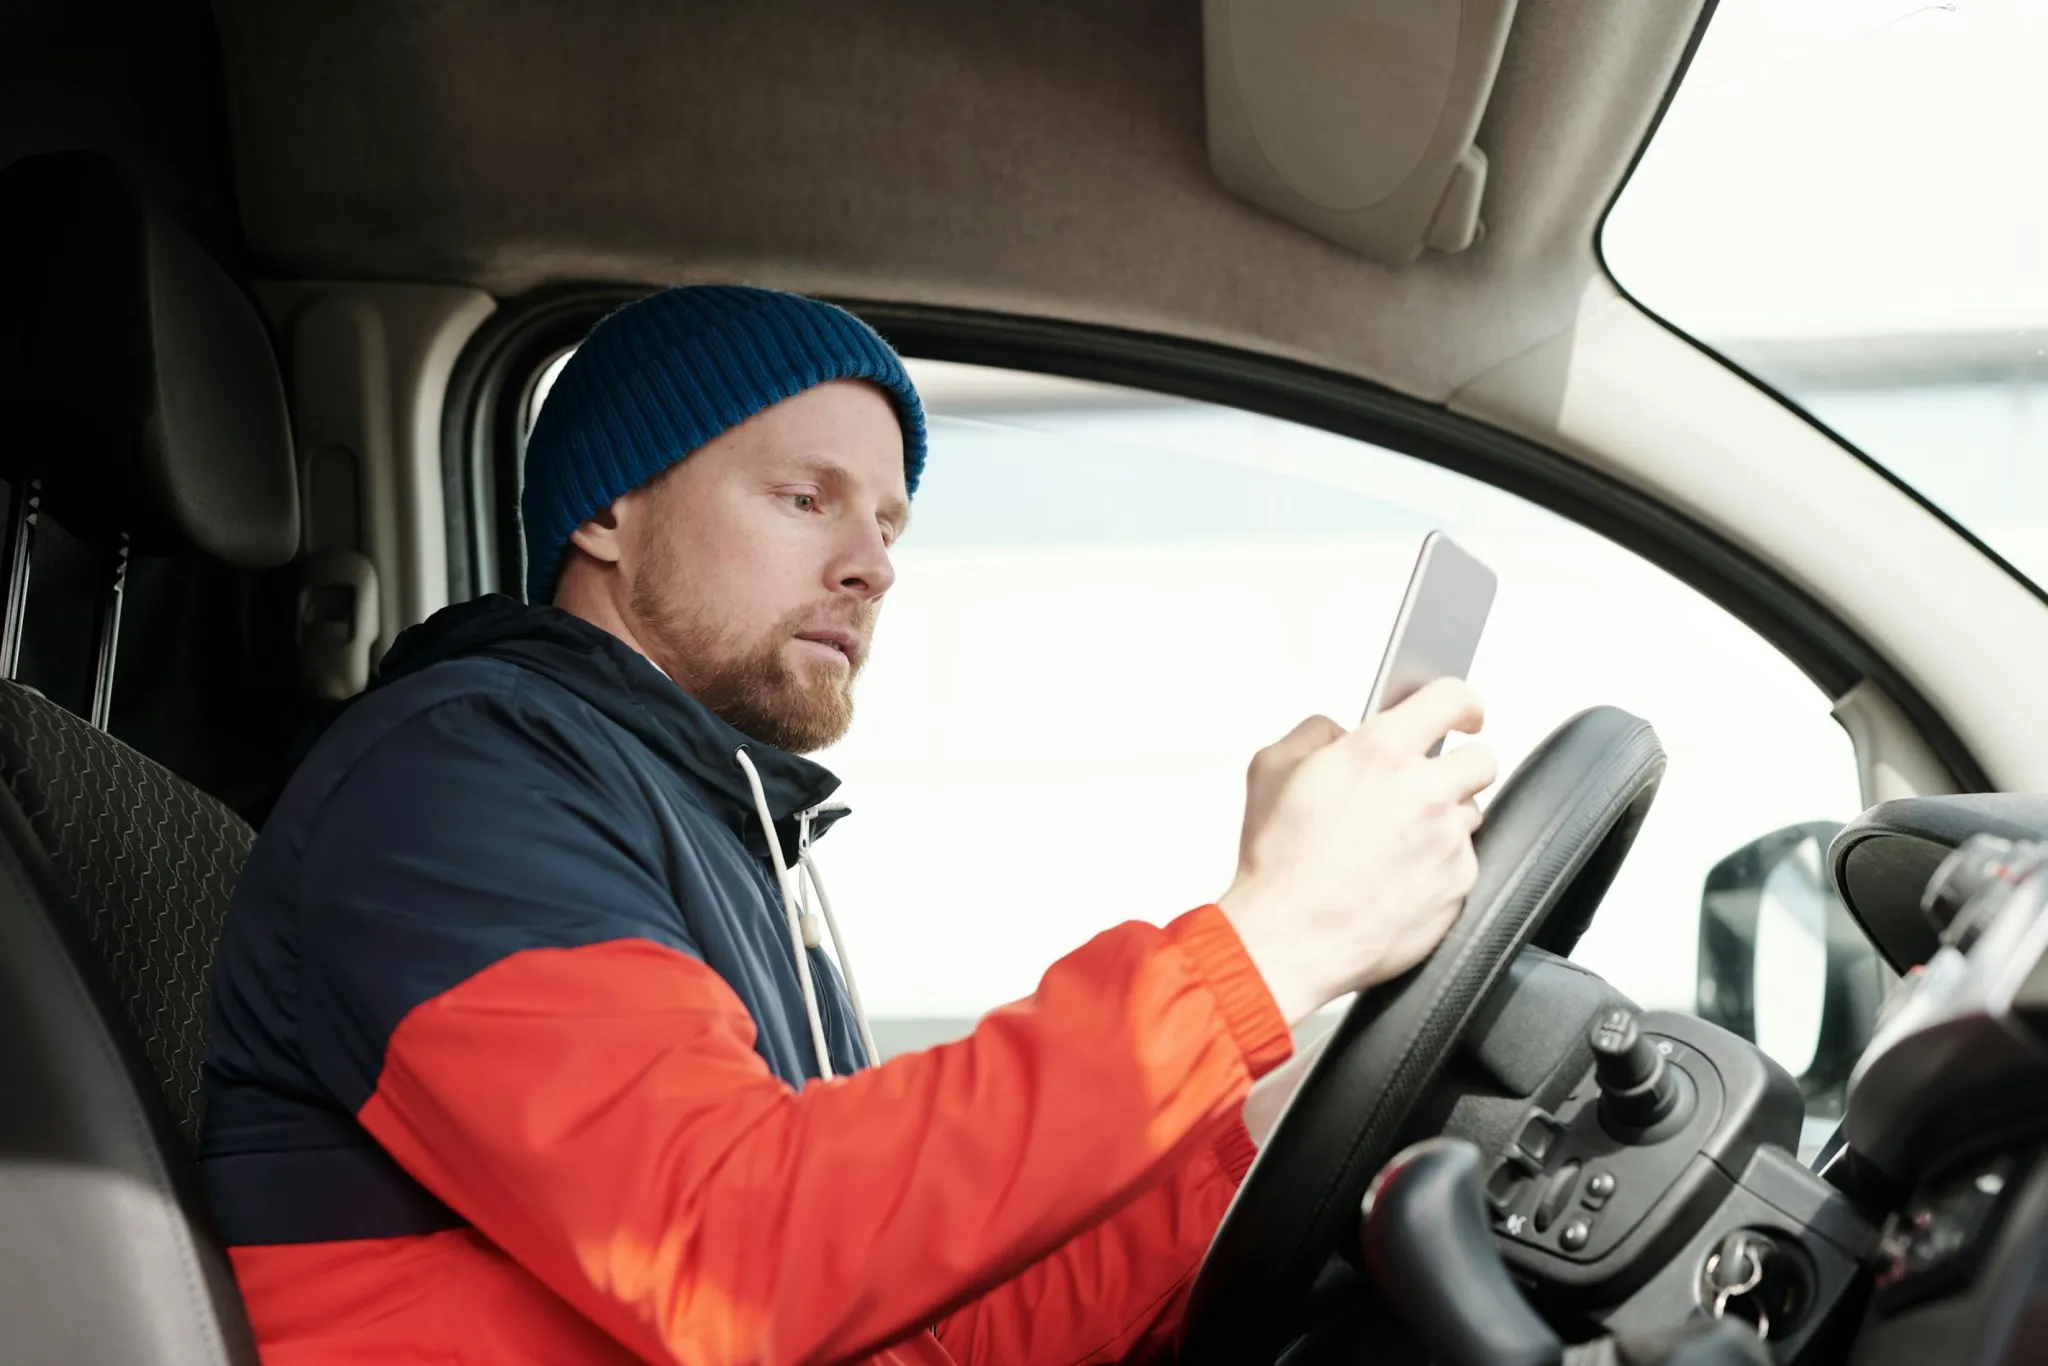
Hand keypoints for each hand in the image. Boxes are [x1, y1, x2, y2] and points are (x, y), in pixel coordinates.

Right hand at [1218, 679, 1495, 1025]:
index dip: (1461, 701)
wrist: (1288, 938)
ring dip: (1443, 819)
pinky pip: (1462, 862)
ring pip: (1469, 814)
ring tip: (1394, 841)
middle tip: (1423, 784)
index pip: (1451, 698)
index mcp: (1380, 752)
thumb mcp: (1271, 769)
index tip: (1463, 711)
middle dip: (1456, 766)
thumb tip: (1343, 732)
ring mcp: (1447, 841)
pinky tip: (1396, 875)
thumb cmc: (1277, 861)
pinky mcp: (1458, 885)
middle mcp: (1424, 792)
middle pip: (1480, 759)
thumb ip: (1316, 732)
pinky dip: (1437, 866)